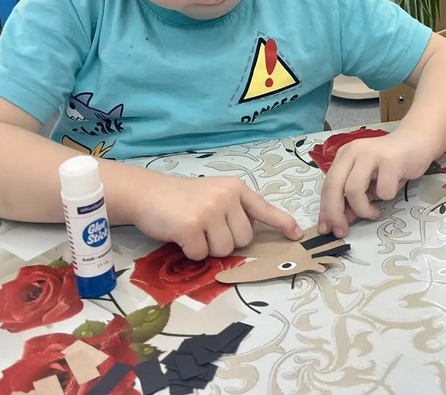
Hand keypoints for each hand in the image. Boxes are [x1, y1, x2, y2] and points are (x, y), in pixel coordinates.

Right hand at [129, 173, 301, 260]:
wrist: (148, 193)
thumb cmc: (182, 198)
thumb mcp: (214, 195)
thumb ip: (233, 210)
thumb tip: (248, 238)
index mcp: (236, 189)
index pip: (264, 209)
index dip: (282, 223)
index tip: (297, 235)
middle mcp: (226, 197)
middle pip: (243, 239)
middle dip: (226, 242)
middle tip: (205, 229)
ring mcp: (209, 211)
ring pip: (224, 250)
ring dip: (208, 249)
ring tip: (193, 230)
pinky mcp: (191, 226)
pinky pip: (201, 255)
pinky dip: (191, 252)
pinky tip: (181, 235)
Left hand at [318, 130, 434, 236]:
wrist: (418, 142)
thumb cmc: (392, 165)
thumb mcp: (369, 183)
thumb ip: (353, 199)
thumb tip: (341, 221)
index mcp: (344, 156)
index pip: (327, 185)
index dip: (325, 210)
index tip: (327, 229)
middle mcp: (353, 151)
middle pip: (334, 186)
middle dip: (335, 214)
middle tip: (342, 231)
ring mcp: (371, 154)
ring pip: (353, 190)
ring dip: (363, 209)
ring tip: (374, 212)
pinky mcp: (390, 160)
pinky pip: (382, 191)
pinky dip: (387, 197)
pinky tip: (393, 188)